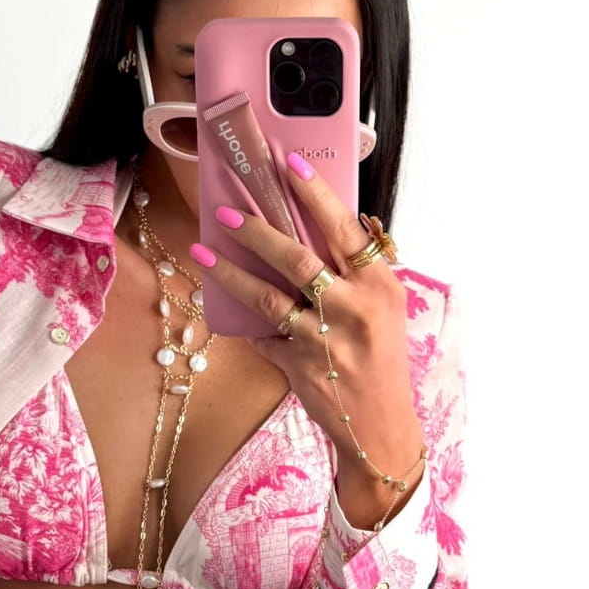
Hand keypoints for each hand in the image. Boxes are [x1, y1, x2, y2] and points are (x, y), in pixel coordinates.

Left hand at [191, 156, 425, 526]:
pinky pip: (262, 335)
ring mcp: (322, 339)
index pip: (343, 229)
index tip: (289, 163)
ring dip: (232, 272)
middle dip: (258, 230)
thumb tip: (329, 228)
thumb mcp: (385, 308)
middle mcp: (352, 308)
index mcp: (377, 285)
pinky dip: (244, 322)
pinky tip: (222, 305)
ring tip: (204, 250)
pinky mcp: (298, 366)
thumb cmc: (382, 360)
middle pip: (298, 258)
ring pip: (268, 297)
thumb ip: (358, 271)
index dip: (314, 194)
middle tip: (229, 211)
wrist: (380, 425)